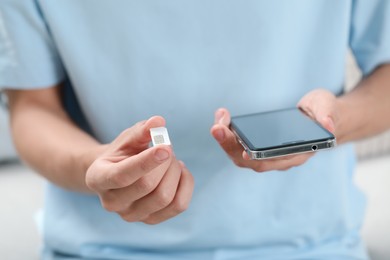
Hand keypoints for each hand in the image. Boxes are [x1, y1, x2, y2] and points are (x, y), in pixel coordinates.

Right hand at [86, 116, 193, 223]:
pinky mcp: (151, 220)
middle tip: (168, 147)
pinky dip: (186, 184)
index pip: (123, 175)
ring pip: (165, 197)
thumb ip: (140, 131)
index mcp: (98, 178)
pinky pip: (179, 205)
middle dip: (165, 162)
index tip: (166, 147)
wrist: (119, 175)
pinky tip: (179, 172)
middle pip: (148, 186)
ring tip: (172, 160)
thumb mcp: (127, 139)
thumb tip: (158, 122)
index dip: (146, 162)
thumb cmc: (123, 153)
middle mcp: (111, 203)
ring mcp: (131, 216)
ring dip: (175, 172)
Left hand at [210, 89, 337, 171]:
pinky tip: (222, 118)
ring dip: (225, 140)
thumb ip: (328, 114)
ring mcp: (268, 154)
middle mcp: (280, 158)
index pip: (275, 161)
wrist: (320, 116)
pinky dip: (228, 134)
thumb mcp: (328, 107)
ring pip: (241, 154)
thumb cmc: (324, 112)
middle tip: (217, 128)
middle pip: (251, 160)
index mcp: (298, 153)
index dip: (259, 159)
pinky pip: (240, 144)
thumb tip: (327, 125)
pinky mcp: (259, 145)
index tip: (245, 151)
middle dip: (231, 146)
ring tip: (217, 121)